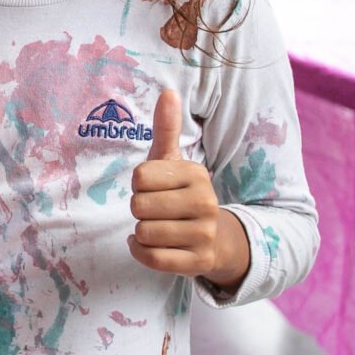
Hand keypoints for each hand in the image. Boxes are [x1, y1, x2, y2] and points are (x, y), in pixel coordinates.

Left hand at [128, 90, 248, 288]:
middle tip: (156, 211)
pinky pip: (151, 257)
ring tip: (158, 228)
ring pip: (143, 233)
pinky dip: (140, 251)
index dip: (138, 184)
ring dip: (141, 232)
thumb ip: (166, 129)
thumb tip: (168, 91)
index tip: (154, 187)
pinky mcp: (199, 262)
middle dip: (139, 209)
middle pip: (138, 206)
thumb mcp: (173, 162)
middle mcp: (206, 202)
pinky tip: (148, 245)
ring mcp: (205, 235)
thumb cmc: (181, 194)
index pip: (140, 176)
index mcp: (197, 174)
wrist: (215, 239)